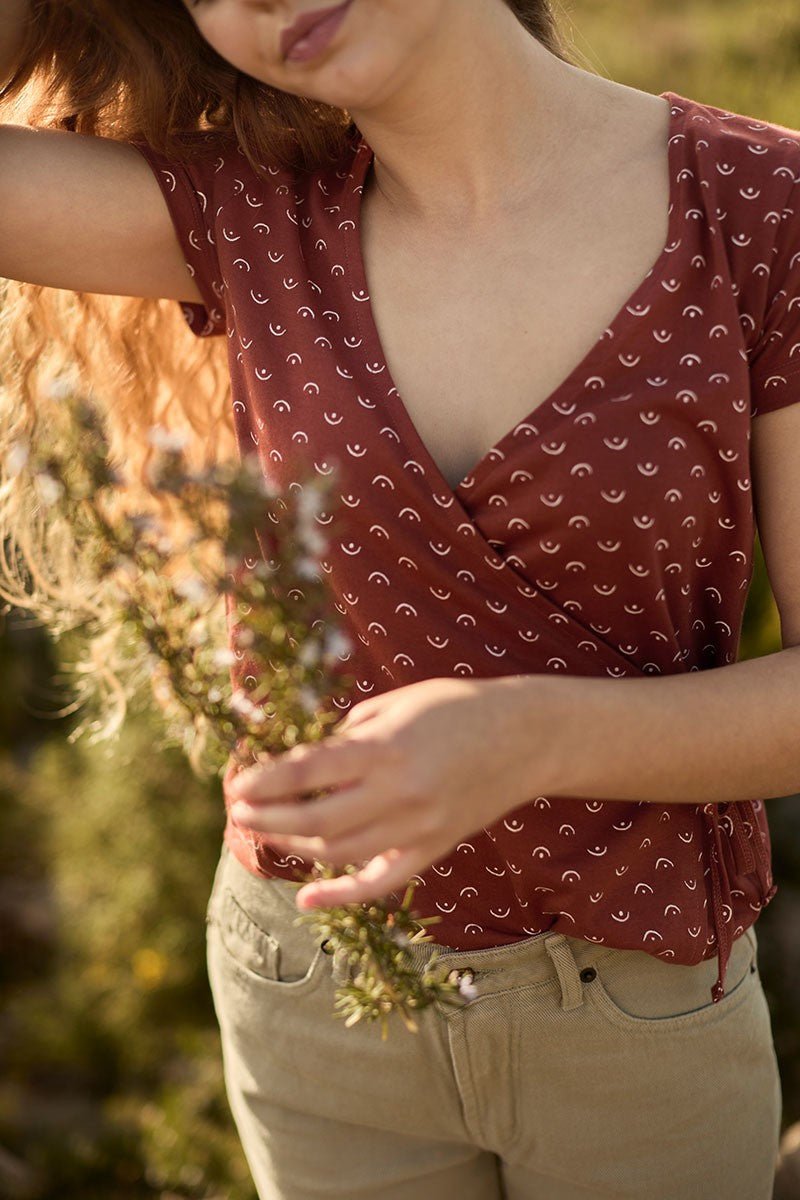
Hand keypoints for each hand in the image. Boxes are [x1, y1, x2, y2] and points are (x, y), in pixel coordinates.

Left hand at [228, 675, 549, 908]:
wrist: (526, 736)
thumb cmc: (455, 707)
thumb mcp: (396, 704)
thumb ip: (350, 734)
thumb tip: (307, 760)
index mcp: (386, 747)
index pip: (309, 772)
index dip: (265, 782)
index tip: (238, 786)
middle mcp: (400, 791)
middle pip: (316, 820)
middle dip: (268, 819)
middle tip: (238, 812)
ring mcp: (418, 826)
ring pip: (340, 853)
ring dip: (294, 847)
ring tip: (268, 832)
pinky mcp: (434, 848)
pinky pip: (382, 881)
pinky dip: (341, 895)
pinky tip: (306, 897)